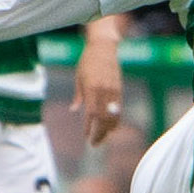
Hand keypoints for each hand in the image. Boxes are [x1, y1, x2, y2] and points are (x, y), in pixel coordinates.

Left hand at [73, 26, 124, 145]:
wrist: (103, 48)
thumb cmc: (87, 62)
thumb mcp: (78, 78)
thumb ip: (78, 96)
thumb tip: (74, 110)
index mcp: (91, 88)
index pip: (91, 113)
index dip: (89, 127)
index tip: (86, 137)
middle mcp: (104, 91)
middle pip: (104, 118)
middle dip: (99, 133)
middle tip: (94, 144)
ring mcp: (113, 91)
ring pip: (113, 116)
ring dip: (108, 130)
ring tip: (102, 139)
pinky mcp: (119, 90)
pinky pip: (119, 109)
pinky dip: (115, 120)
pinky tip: (111, 128)